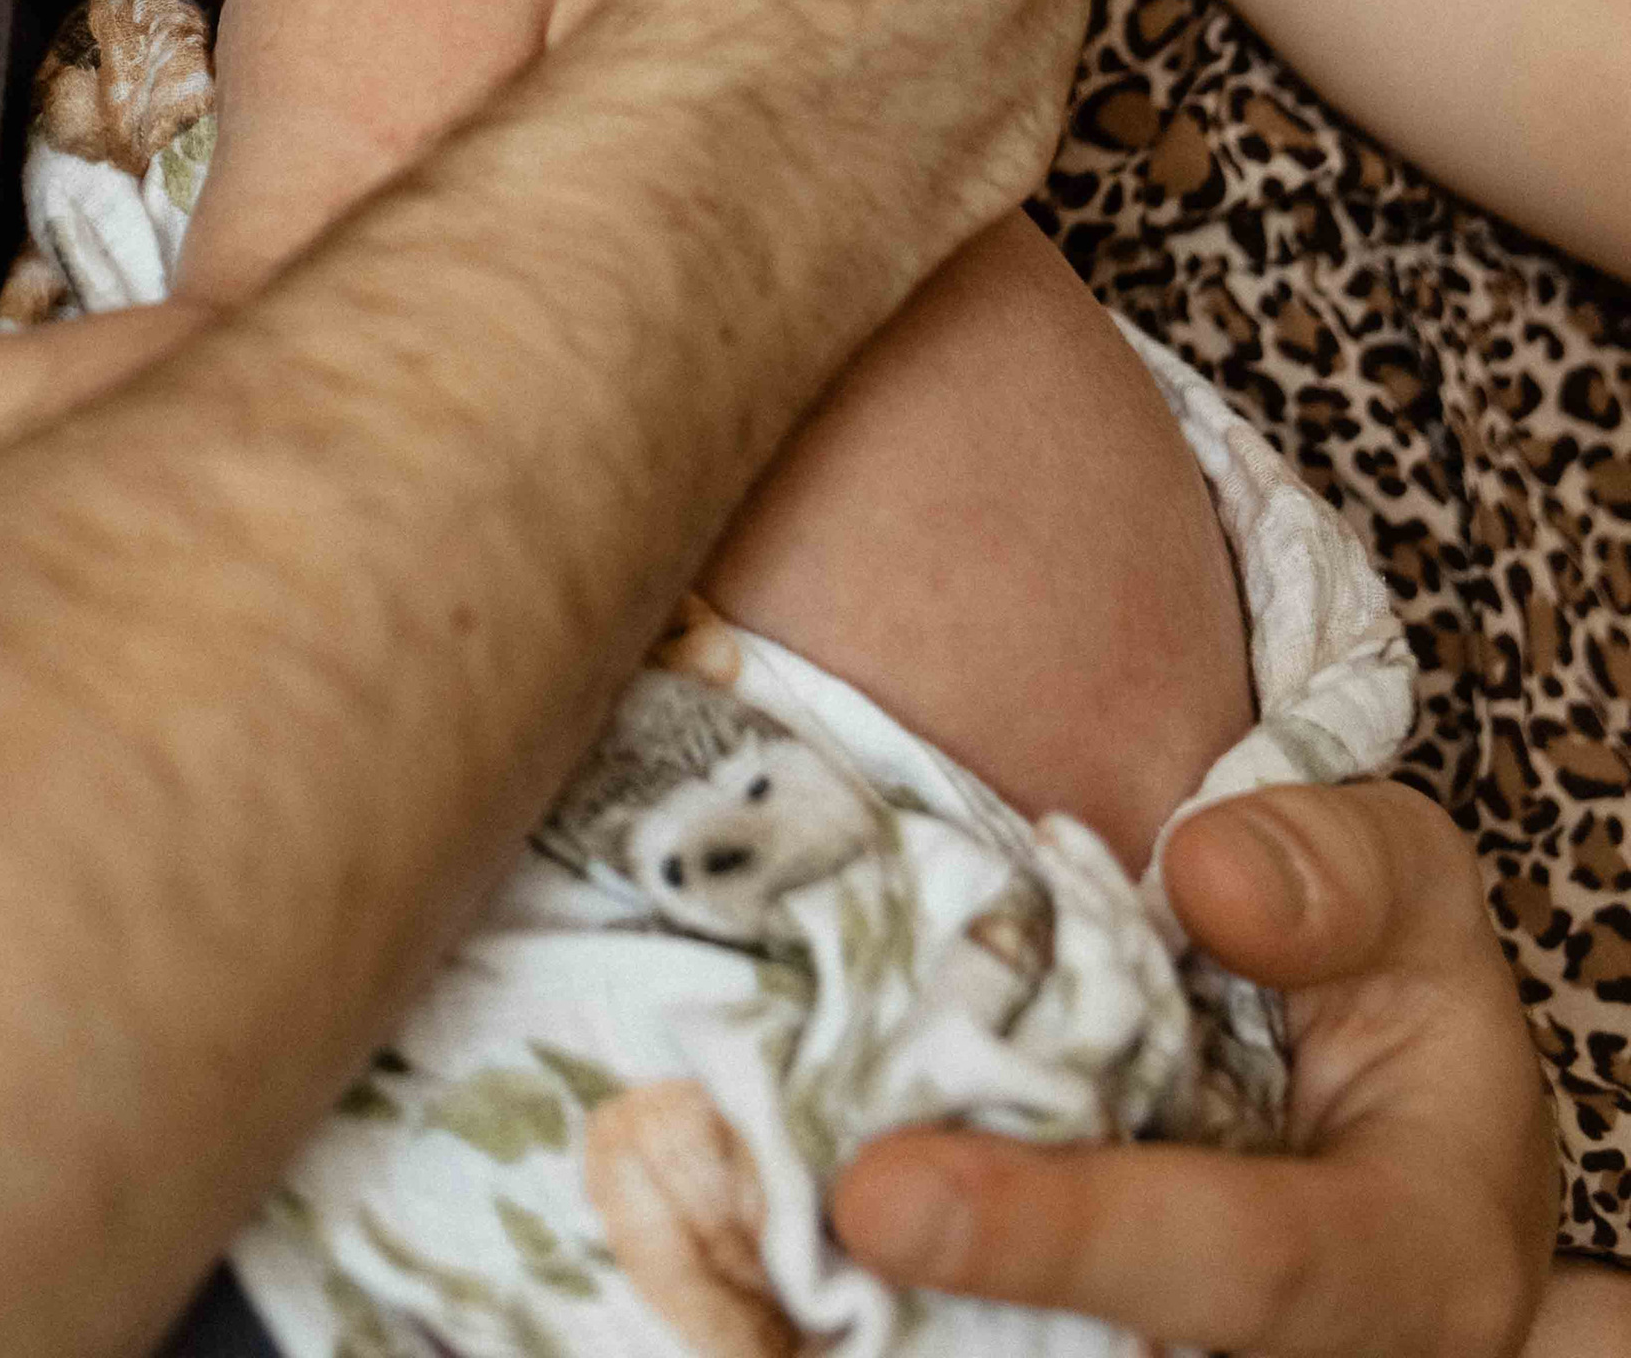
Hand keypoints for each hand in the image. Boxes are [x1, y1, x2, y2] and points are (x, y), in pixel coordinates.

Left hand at [832, 781, 1556, 1355]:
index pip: (1239, 1271)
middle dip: (948, 1319)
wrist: (1391, 1105)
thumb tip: (1205, 875)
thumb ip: (1333, 869)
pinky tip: (777, 1271)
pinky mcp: (1123, 1353)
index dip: (1060, 1239)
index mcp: (1419, 1261)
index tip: (879, 1194)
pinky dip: (894, 1319)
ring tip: (760, 1249)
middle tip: (780, 1232)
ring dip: (907, 1331)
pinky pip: (999, 1345)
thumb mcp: (1408, 886)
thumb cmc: (1391, 983)